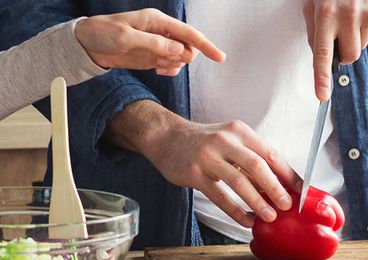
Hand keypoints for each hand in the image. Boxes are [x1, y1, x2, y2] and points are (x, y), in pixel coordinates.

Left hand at [74, 8, 225, 75]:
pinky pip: (173, 65)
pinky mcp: (155, 56)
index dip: (206, 45)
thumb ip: (154, 44)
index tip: (220, 57)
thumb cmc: (103, 35)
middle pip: (189, 47)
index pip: (188, 33)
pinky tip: (157, 70)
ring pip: (182, 58)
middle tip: (163, 63)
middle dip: (182, 58)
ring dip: (174, 65)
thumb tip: (179, 50)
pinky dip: (170, 70)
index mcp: (157, 21)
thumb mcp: (125, 38)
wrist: (88, 45)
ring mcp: (160, 44)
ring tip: (156, 66)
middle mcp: (162, 31)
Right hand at [105, 101, 301, 227]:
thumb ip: (253, 159)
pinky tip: (246, 221)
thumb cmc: (206, 142)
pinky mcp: (194, 173)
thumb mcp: (232, 141)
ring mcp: (208, 156)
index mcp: (241, 131)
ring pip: (239, 182)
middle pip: (258, 166)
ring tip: (270, 217)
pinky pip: (219, 196)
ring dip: (257, 202)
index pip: (271, 154)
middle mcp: (226, 140)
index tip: (301, 191)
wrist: (166, 137)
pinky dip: (235, 210)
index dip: (288, 174)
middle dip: (276, 188)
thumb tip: (282, 185)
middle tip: (287, 206)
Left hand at [303, 0, 367, 99]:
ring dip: (356, 37)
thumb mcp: (315, 2)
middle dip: (345, 53)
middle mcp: (348, 15)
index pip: (322, 53)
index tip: (322, 96)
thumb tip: (320, 56)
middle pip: (349, 56)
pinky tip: (364, 9)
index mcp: (326, 13)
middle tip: (341, 36)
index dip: (321, 77)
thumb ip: (314, 29)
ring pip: (362, 46)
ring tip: (352, 14)